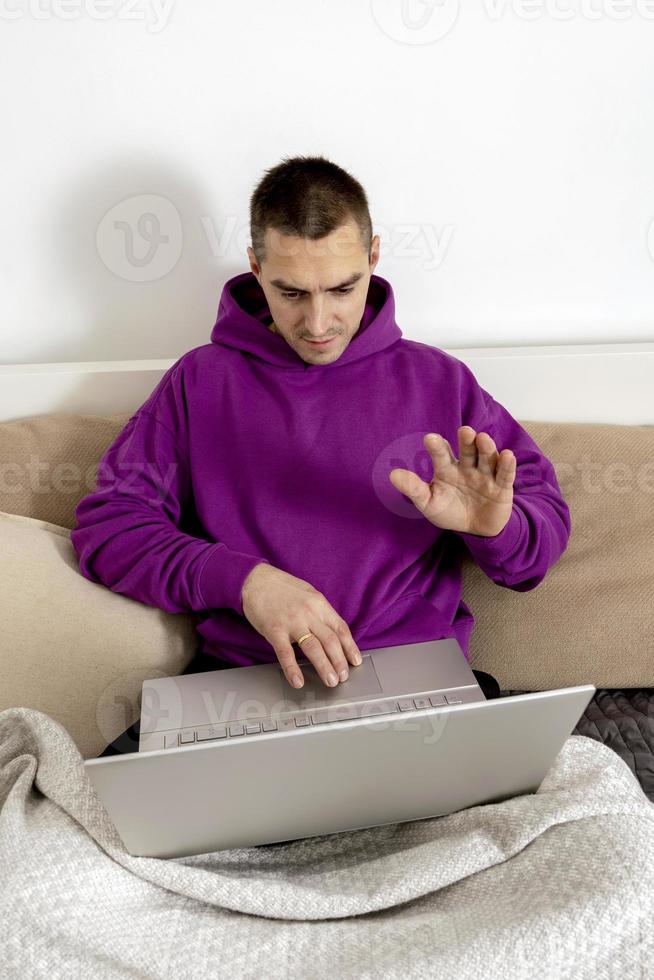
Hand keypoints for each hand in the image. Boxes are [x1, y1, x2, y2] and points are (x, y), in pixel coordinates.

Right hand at [241, 563, 362, 689]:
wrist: (255, 579)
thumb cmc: (282, 587)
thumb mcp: (308, 594)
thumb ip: (320, 612)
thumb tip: (333, 631)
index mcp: (319, 603)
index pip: (340, 628)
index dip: (350, 647)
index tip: (355, 661)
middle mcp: (309, 612)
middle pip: (330, 641)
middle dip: (340, 662)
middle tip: (343, 677)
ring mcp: (292, 621)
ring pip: (313, 648)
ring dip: (324, 667)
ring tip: (330, 681)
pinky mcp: (274, 629)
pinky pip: (286, 652)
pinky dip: (292, 669)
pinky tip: (298, 681)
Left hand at [388, 426, 516, 536]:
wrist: (475, 531)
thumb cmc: (450, 511)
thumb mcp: (429, 503)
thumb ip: (413, 489)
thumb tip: (392, 474)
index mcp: (447, 469)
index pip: (442, 454)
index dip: (437, 447)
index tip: (430, 438)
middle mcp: (468, 467)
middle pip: (468, 450)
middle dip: (467, 440)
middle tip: (464, 431)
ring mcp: (486, 475)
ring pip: (487, 458)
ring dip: (486, 448)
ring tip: (482, 439)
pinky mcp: (502, 487)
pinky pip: (505, 474)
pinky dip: (507, 465)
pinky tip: (507, 455)